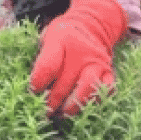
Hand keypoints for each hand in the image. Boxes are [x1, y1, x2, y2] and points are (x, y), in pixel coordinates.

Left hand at [29, 0, 127, 116]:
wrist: (91, 25)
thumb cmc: (63, 36)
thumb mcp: (47, 37)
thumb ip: (41, 57)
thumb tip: (32, 85)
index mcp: (61, 40)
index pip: (47, 66)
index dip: (38, 83)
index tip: (32, 92)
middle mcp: (81, 52)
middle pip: (64, 83)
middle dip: (51, 102)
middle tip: (43, 112)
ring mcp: (97, 62)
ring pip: (86, 88)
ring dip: (72, 105)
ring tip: (63, 113)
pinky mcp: (108, 71)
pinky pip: (105, 90)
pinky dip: (94, 101)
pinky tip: (83, 106)